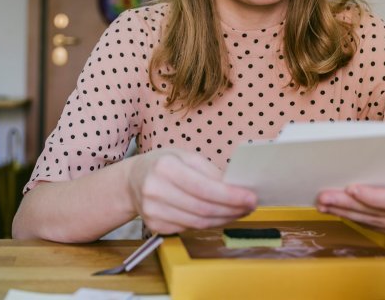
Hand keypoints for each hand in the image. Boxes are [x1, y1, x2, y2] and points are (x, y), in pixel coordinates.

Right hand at [128, 148, 256, 234]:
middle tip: (250, 206)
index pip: (204, 187)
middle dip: (232, 209)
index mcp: (165, 167)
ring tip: (238, 211)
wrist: (132, 180)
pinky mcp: (154, 226)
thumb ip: (209, 171)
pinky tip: (218, 216)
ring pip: (198, 223)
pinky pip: (189, 228)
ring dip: (223, 219)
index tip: (251, 198)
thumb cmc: (163, 164)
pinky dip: (208, 224)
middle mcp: (155, 190)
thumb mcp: (184, 156)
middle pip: (203, 209)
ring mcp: (153, 211)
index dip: (230, 196)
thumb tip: (236, 188)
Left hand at [315, 158, 384, 236]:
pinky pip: (379, 228)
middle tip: (323, 197)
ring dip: (347, 214)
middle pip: (382, 213)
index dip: (374, 197)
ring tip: (324, 204)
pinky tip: (339, 211)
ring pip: (377, 223)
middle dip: (349, 205)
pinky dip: (357, 219)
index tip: (350, 189)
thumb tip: (352, 151)